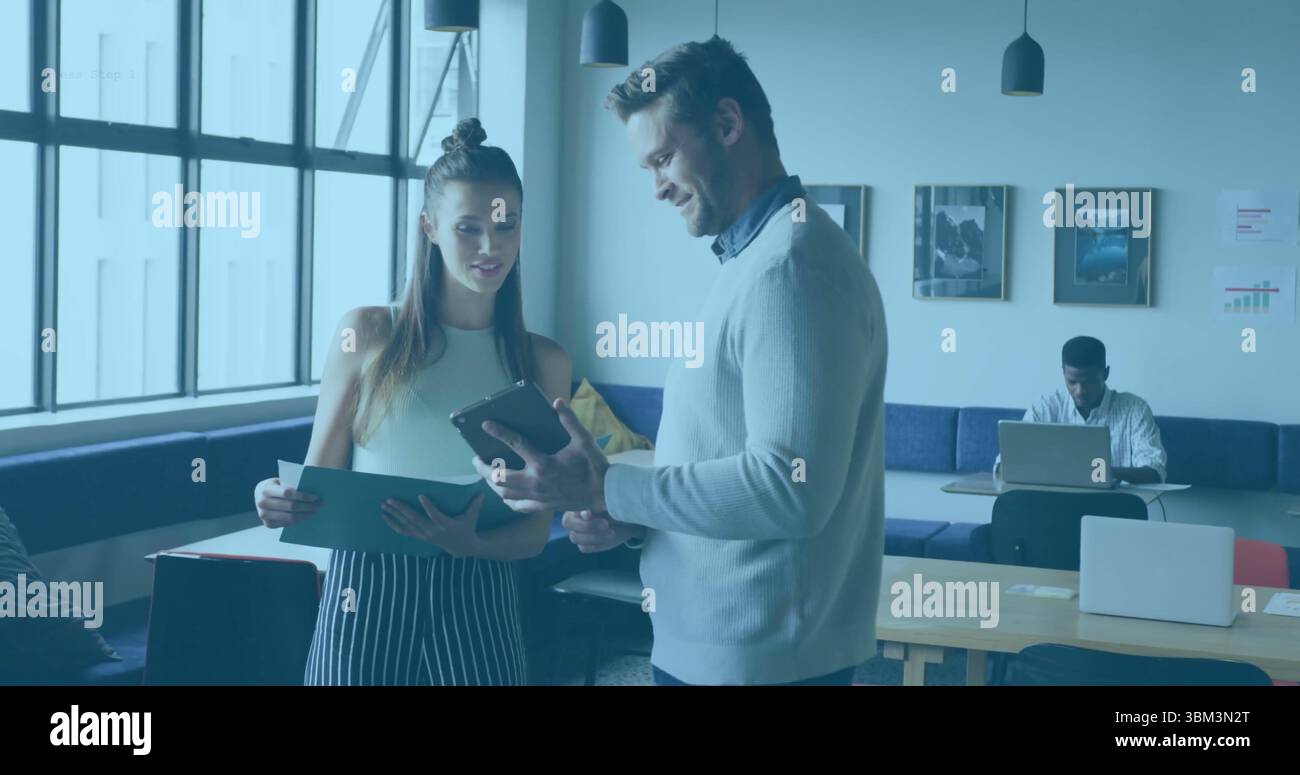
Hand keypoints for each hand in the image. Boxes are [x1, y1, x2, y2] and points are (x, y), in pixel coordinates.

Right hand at [254, 477, 321, 527]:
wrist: (260, 496)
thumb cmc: (276, 486)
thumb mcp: (280, 481)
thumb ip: (292, 485)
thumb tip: (314, 490)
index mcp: (265, 489)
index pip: (287, 493)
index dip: (303, 495)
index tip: (316, 496)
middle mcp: (262, 503)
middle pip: (291, 507)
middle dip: (308, 506)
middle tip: (320, 504)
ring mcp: (264, 515)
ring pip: (290, 518)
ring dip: (306, 515)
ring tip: (316, 511)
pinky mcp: (268, 524)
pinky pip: (287, 524)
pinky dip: (299, 520)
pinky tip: (307, 515)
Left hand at [381, 492, 484, 557]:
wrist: (461, 547)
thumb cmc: (466, 528)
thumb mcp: (472, 517)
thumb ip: (475, 505)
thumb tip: (482, 492)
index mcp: (445, 524)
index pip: (436, 515)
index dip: (429, 507)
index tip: (421, 495)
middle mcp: (432, 530)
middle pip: (414, 519)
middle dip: (401, 509)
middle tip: (390, 499)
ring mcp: (424, 535)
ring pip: (406, 525)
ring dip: (394, 515)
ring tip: (384, 506)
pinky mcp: (420, 537)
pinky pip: (404, 531)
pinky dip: (393, 524)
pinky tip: (385, 517)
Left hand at [472, 397, 608, 513]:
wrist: (605, 493)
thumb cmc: (595, 465)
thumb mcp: (584, 440)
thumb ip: (570, 421)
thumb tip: (557, 402)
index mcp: (544, 463)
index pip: (515, 444)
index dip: (499, 432)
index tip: (486, 425)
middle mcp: (536, 481)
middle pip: (499, 477)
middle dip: (483, 468)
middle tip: (478, 459)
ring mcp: (537, 496)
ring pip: (504, 494)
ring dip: (492, 484)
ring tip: (488, 474)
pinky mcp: (543, 506)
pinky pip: (519, 507)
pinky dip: (508, 500)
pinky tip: (504, 495)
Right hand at [561, 510, 642, 553]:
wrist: (626, 521)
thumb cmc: (615, 507)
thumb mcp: (607, 504)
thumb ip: (596, 506)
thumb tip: (586, 513)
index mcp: (576, 505)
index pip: (569, 508)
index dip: (578, 512)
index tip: (591, 514)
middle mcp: (573, 519)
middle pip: (568, 523)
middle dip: (587, 525)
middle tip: (606, 524)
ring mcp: (577, 533)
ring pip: (575, 537)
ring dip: (595, 536)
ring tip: (612, 532)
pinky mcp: (584, 545)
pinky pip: (584, 547)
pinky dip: (597, 544)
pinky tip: (609, 538)